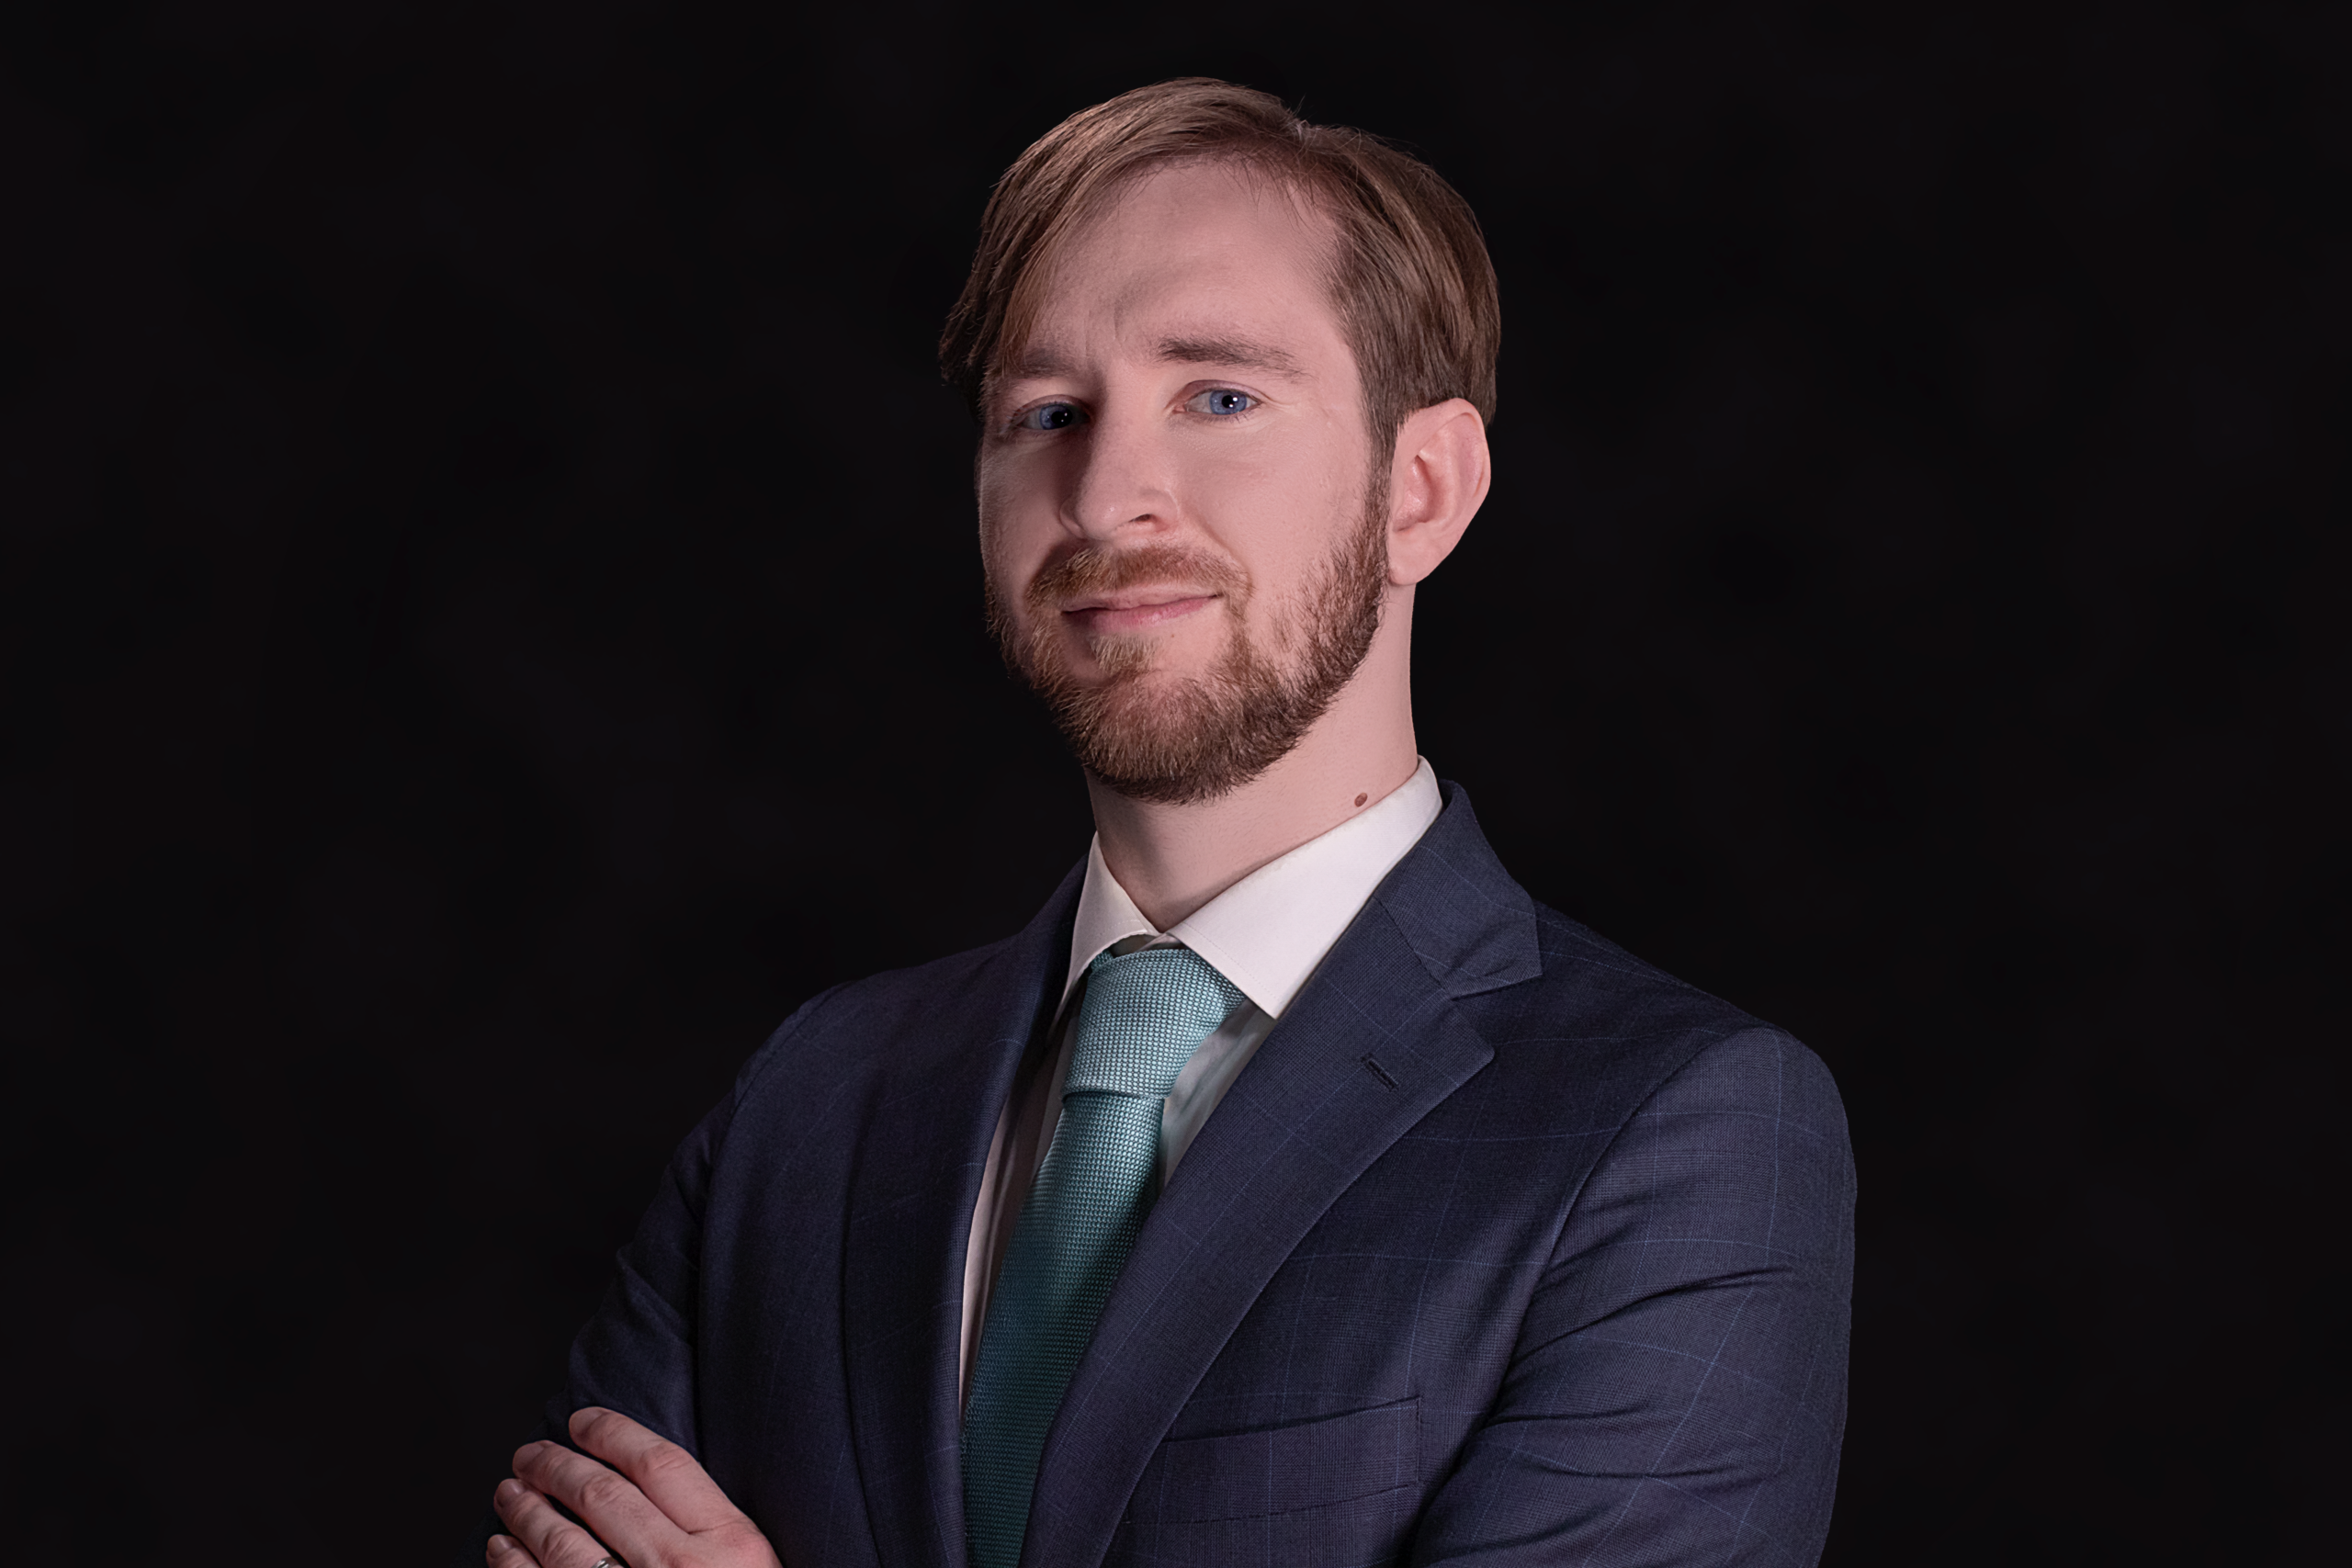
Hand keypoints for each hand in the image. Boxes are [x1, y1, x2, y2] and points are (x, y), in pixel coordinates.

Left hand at [488, 1406, 780, 1567]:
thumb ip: (713, 1534)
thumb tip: (643, 1482)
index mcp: (731, 1545)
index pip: (659, 1463)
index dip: (613, 1433)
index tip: (583, 1420)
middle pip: (601, 1495)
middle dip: (556, 1464)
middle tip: (531, 1453)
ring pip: (562, 1541)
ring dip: (526, 1510)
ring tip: (510, 1492)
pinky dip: (513, 1564)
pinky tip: (503, 1548)